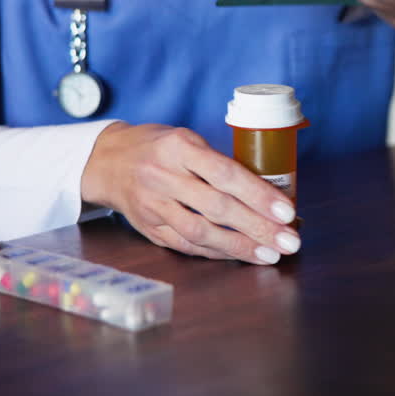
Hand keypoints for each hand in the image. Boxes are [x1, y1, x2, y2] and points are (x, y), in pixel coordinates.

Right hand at [80, 123, 299, 263]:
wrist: (104, 161)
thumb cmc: (158, 147)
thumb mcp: (187, 140)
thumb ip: (220, 163)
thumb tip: (270, 193)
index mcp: (179, 147)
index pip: (227, 174)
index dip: (259, 196)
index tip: (288, 212)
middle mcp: (163, 176)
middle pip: (218, 207)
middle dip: (259, 227)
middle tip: (290, 242)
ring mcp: (153, 205)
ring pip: (201, 232)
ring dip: (240, 247)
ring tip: (270, 255)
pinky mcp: (148, 228)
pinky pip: (186, 245)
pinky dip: (217, 253)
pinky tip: (241, 255)